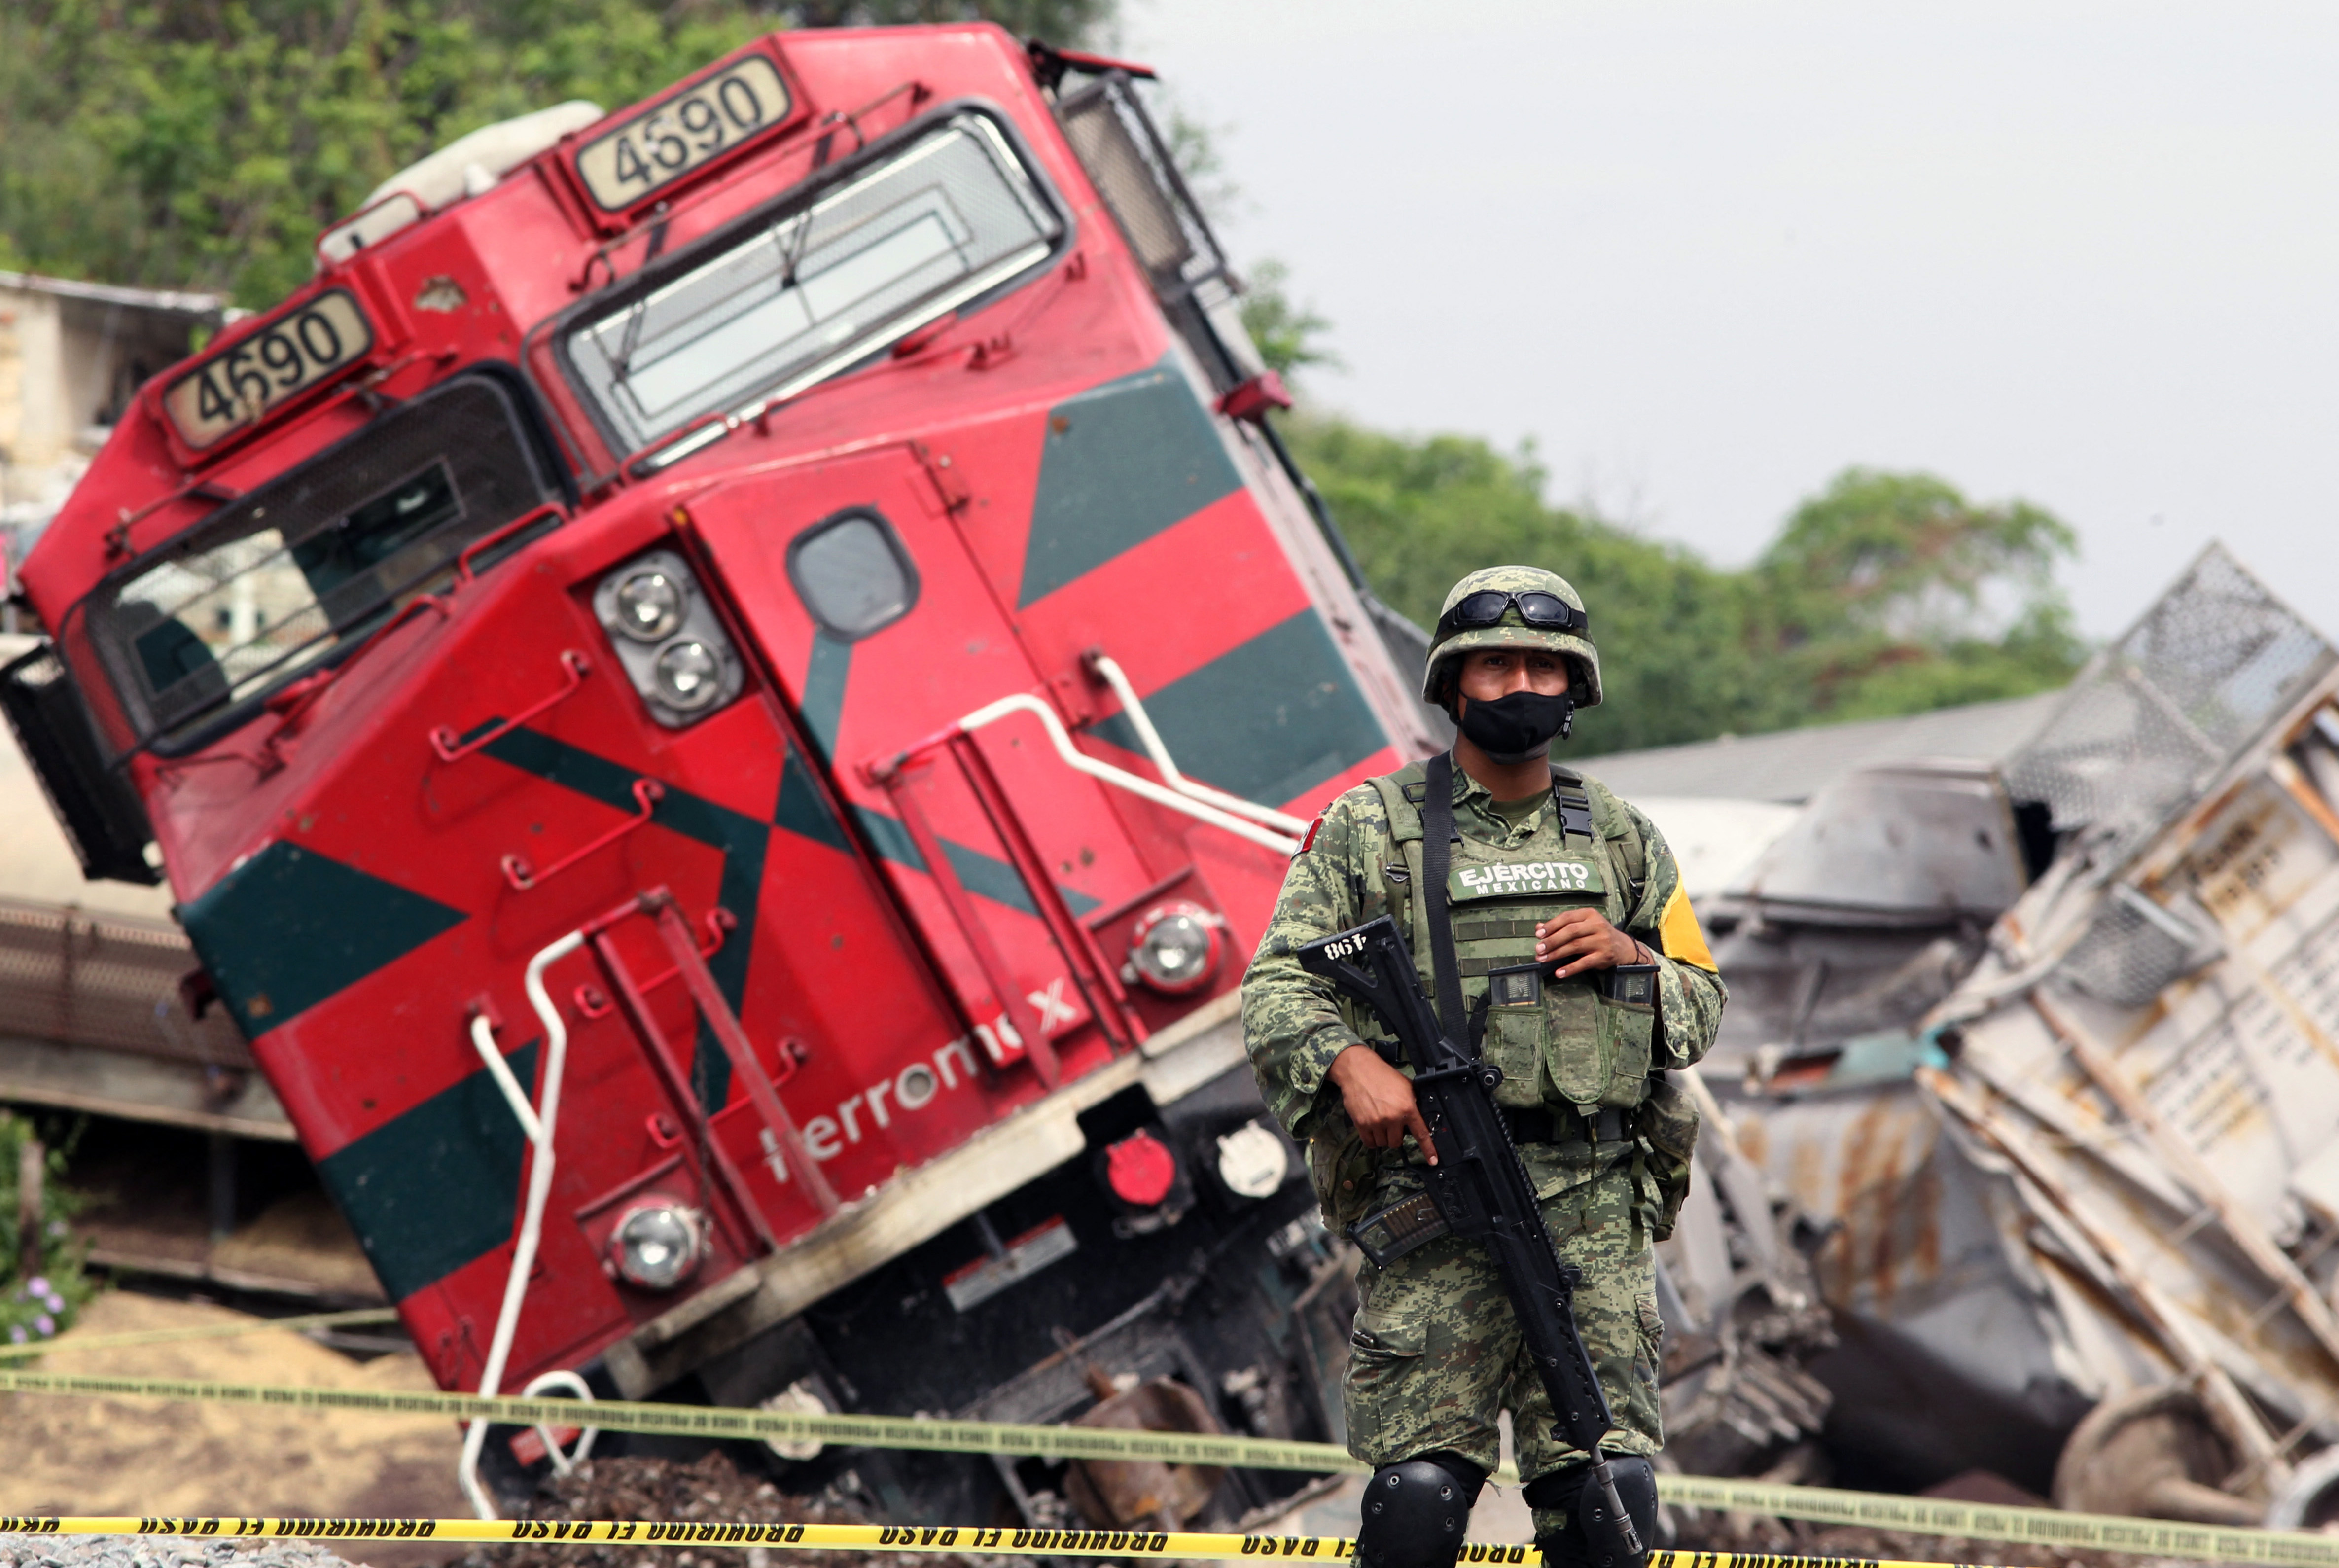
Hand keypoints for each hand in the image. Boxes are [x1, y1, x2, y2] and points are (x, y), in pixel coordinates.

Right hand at [1326, 1045, 1437, 1162]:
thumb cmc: (1382, 1075)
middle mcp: (1393, 1117)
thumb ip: (1413, 1103)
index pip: (1421, 1133)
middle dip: (1395, 1135)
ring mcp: (1376, 1122)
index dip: (1428, 1149)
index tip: (1433, 1161)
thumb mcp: (1405, 1086)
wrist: (1359, 1070)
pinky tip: (1371, 1128)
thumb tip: (1418, 1116)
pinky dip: (1371, 1139)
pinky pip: (1369, 1142)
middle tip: (1390, 1123)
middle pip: (1397, 1142)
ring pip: (1383, 1143)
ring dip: (1382, 1136)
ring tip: (1379, 1121)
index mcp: (1407, 1108)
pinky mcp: (1362, 1124)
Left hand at [1535, 908, 1644, 977]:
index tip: (1538, 934)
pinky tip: (1559, 972)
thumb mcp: (1582, 926)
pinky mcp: (1605, 956)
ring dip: (1556, 954)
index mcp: (1590, 914)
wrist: (1623, 947)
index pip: (1567, 917)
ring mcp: (1602, 941)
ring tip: (1542, 959)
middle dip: (1552, 941)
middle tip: (1538, 949)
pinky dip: (1571, 968)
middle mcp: (1597, 925)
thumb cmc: (1597, 934)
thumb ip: (1561, 926)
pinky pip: (1584, 963)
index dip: (1551, 926)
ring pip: (1575, 946)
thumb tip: (1538, 928)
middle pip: (1570, 932)